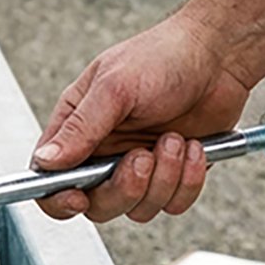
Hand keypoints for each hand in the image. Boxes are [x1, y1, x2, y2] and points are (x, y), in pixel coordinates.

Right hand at [31, 17, 251, 222]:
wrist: (218, 56)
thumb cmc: (163, 56)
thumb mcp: (113, 87)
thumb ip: (79, 128)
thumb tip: (46, 161)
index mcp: (78, 128)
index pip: (50, 178)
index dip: (58, 198)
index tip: (78, 198)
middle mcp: (105, 152)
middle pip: (97, 204)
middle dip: (124, 188)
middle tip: (142, 157)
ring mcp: (139, 166)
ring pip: (138, 208)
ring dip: (163, 178)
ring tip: (174, 140)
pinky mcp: (173, 174)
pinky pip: (173, 203)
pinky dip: (188, 180)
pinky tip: (194, 147)